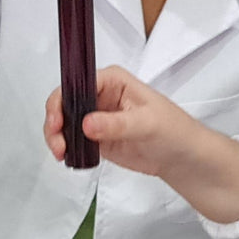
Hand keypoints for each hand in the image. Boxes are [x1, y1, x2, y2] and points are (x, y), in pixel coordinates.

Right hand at [44, 66, 238, 221]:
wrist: (183, 158)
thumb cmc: (174, 130)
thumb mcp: (147, 123)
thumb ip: (116, 124)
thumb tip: (87, 124)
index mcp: (113, 80)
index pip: (78, 82)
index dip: (63, 99)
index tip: (58, 120)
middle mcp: (101, 95)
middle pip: (65, 102)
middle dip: (55, 121)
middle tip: (57, 143)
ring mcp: (96, 117)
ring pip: (65, 122)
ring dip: (57, 136)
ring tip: (61, 154)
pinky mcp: (96, 138)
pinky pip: (72, 140)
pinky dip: (65, 147)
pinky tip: (67, 157)